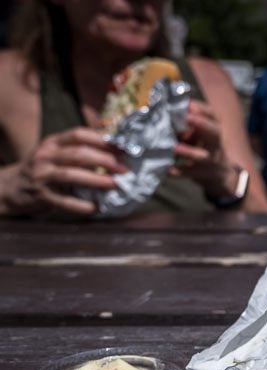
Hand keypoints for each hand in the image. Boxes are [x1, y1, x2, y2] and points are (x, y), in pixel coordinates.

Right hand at [2, 128, 125, 214]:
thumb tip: (118, 152)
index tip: (124, 149)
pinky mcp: (40, 195)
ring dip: (96, 180)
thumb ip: (80, 151)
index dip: (103, 140)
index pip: (79, 135)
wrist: (10, 188)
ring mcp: (41, 175)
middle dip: (105, 160)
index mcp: (53, 142)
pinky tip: (97, 207)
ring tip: (115, 184)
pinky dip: (82, 205)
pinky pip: (64, 201)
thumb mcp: (57, 154)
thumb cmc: (45, 170)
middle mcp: (45, 155)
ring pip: (71, 175)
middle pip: (78, 154)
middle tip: (124, 169)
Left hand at [174, 100, 238, 198]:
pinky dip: (178, 171)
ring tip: (174, 147)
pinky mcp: (203, 175)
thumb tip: (163, 115)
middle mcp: (216, 144)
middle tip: (187, 116)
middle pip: (214, 133)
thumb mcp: (200, 135)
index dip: (202, 109)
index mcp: (215, 131)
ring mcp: (211, 161)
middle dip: (201, 124)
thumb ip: (186, 127)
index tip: (187, 103)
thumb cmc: (205, 149)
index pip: (213, 116)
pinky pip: (190, 173)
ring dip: (188, 151)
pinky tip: (167, 169)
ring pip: (202, 156)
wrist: (221, 175)